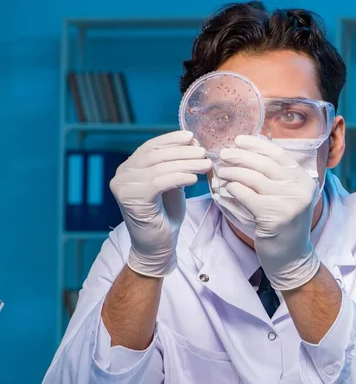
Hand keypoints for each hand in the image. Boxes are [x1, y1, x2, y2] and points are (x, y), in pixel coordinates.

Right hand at [110, 131, 210, 276]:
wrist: (157, 246)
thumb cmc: (165, 215)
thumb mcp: (171, 184)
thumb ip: (174, 165)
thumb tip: (191, 142)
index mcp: (129, 168)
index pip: (151, 146)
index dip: (171, 139)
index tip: (191, 136)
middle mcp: (122, 174)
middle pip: (155, 155)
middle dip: (183, 152)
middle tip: (204, 152)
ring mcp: (124, 186)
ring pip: (159, 167)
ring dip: (186, 164)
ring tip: (206, 164)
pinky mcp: (132, 199)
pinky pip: (159, 182)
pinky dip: (179, 177)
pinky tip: (194, 179)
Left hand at [217, 135, 320, 290]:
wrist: (291, 258)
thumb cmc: (283, 225)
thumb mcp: (287, 197)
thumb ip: (275, 177)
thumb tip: (249, 151)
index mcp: (304, 180)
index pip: (279, 154)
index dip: (258, 145)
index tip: (239, 140)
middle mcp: (300, 189)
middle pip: (265, 164)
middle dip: (241, 156)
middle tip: (224, 153)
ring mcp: (289, 203)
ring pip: (254, 178)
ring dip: (233, 172)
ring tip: (221, 171)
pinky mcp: (274, 216)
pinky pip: (247, 195)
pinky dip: (234, 189)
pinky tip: (226, 187)